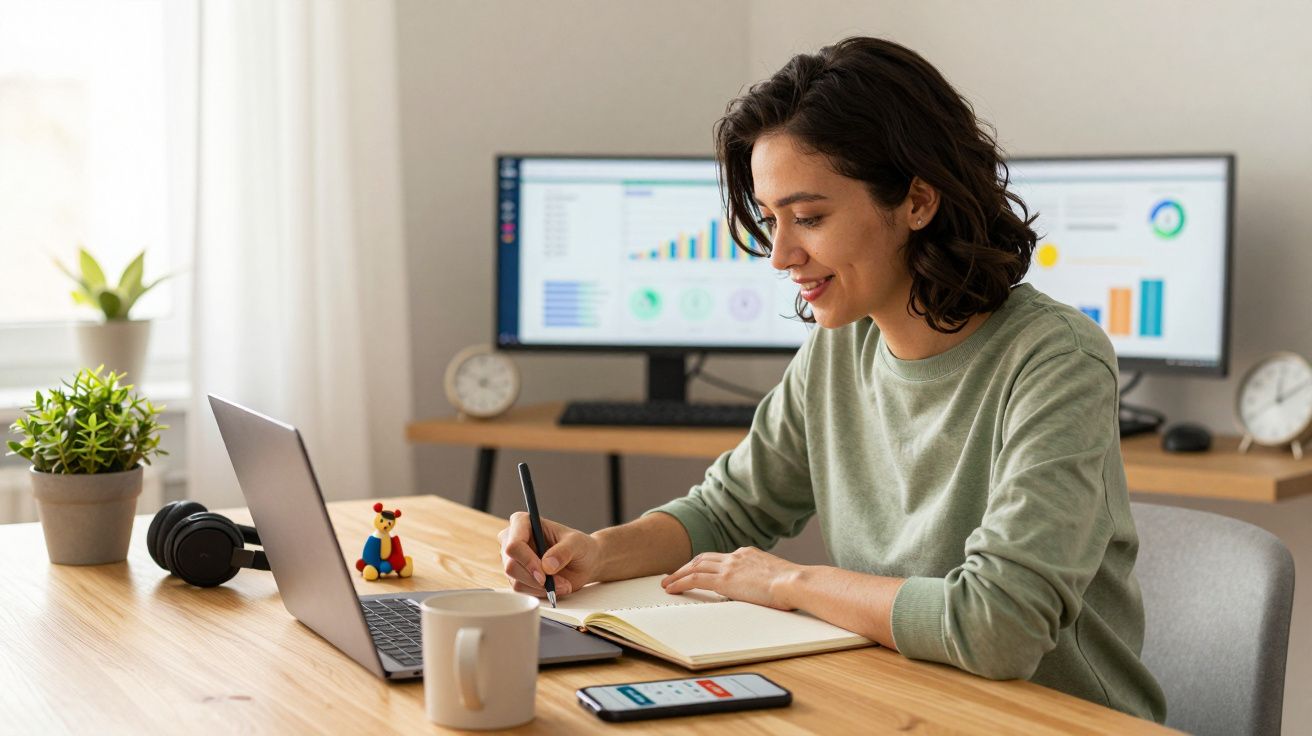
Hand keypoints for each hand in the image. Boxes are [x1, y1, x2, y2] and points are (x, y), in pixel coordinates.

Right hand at [497, 512, 600, 598]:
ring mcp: (513, 559)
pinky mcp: (517, 576)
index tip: (544, 573)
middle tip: (559, 583)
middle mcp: (512, 539)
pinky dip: (540, 592)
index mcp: (523, 522)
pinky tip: (554, 586)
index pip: (514, 544)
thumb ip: (563, 551)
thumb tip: (547, 566)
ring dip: (541, 587)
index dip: (527, 560)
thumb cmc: (579, 546)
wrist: (584, 562)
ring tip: (563, 584)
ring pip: (515, 580)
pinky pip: (522, 589)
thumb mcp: (577, 544)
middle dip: (535, 579)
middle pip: (511, 565)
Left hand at [660, 547, 801, 610]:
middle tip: (674, 575)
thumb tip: (765, 592)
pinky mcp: (725, 580)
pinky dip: (680, 582)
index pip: (720, 557)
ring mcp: (730, 566)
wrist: (795, 582)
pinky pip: (694, 579)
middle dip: (686, 566)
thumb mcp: (777, 579)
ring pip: (695, 566)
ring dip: (678, 574)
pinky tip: (672, 589)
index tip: (696, 569)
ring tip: (667, 583)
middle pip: (703, 558)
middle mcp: (736, 556)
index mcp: (749, 554)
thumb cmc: (794, 586)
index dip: (705, 563)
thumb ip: (765, 581)